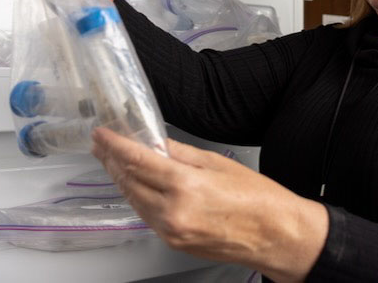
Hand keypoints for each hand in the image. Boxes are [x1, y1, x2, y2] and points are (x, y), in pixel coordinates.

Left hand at [92, 128, 327, 282]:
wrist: (275, 235)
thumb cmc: (258, 199)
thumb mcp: (219, 163)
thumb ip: (182, 153)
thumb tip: (157, 144)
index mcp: (186, 185)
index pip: (138, 161)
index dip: (115, 145)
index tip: (102, 134)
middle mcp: (173, 211)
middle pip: (130, 181)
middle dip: (112, 161)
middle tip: (102, 145)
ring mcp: (171, 231)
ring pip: (134, 200)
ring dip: (121, 179)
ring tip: (113, 162)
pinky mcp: (174, 243)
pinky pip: (146, 216)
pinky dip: (137, 197)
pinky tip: (136, 185)